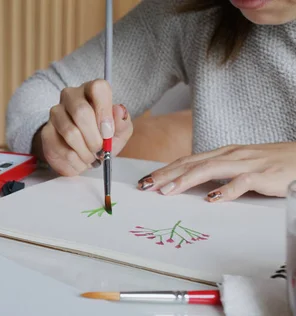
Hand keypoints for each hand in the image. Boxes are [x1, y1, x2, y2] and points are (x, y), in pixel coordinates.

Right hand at [35, 80, 133, 175]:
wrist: (81, 153)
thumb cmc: (101, 137)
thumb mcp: (119, 132)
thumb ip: (122, 123)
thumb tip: (119, 110)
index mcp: (91, 91)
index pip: (97, 88)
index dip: (104, 111)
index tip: (108, 132)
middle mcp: (70, 96)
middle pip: (81, 111)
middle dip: (94, 137)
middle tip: (101, 150)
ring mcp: (55, 113)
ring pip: (70, 133)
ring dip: (85, 152)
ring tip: (92, 157)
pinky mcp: (46, 131)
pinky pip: (61, 149)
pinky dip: (75, 161)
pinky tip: (80, 161)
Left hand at [136, 142, 295, 201]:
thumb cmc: (271, 163)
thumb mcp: (239, 165)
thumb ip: (217, 173)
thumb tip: (192, 184)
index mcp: (222, 153)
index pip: (187, 161)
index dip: (165, 170)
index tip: (145, 180)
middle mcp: (229, 155)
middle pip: (191, 164)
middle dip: (166, 175)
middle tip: (145, 186)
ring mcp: (246, 164)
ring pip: (209, 170)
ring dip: (185, 180)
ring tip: (167, 191)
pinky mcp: (263, 175)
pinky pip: (242, 183)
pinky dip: (225, 191)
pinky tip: (212, 200)